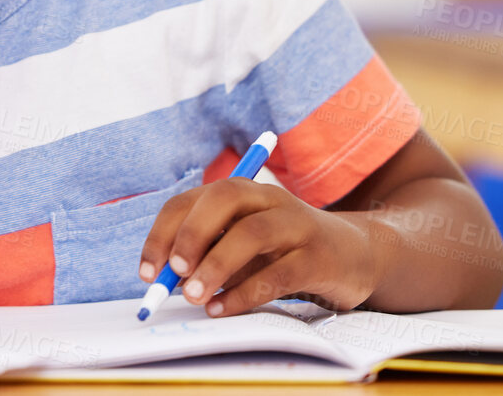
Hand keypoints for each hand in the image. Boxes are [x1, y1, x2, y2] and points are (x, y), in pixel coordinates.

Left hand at [138, 180, 379, 316]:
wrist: (356, 254)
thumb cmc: (285, 250)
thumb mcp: (244, 245)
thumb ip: (210, 253)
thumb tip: (167, 279)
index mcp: (243, 192)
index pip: (191, 199)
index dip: (164, 233)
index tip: (147, 271)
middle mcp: (269, 199)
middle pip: (224, 199)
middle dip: (192, 234)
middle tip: (173, 273)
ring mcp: (297, 225)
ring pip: (252, 233)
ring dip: (216, 265)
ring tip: (194, 297)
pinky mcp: (319, 257)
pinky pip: (278, 274)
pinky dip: (245, 294)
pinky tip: (223, 309)